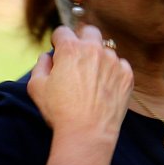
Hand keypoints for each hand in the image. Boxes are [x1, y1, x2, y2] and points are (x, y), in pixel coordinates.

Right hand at [28, 26, 133, 143]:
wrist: (87, 133)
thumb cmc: (59, 111)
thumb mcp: (36, 87)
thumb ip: (40, 65)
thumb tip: (48, 57)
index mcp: (71, 49)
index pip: (62, 32)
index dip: (58, 42)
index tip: (58, 52)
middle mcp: (95, 49)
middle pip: (89, 32)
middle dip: (82, 40)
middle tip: (77, 59)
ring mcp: (114, 61)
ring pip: (106, 50)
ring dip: (98, 59)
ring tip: (91, 81)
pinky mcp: (127, 75)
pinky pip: (120, 65)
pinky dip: (113, 72)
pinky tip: (104, 88)